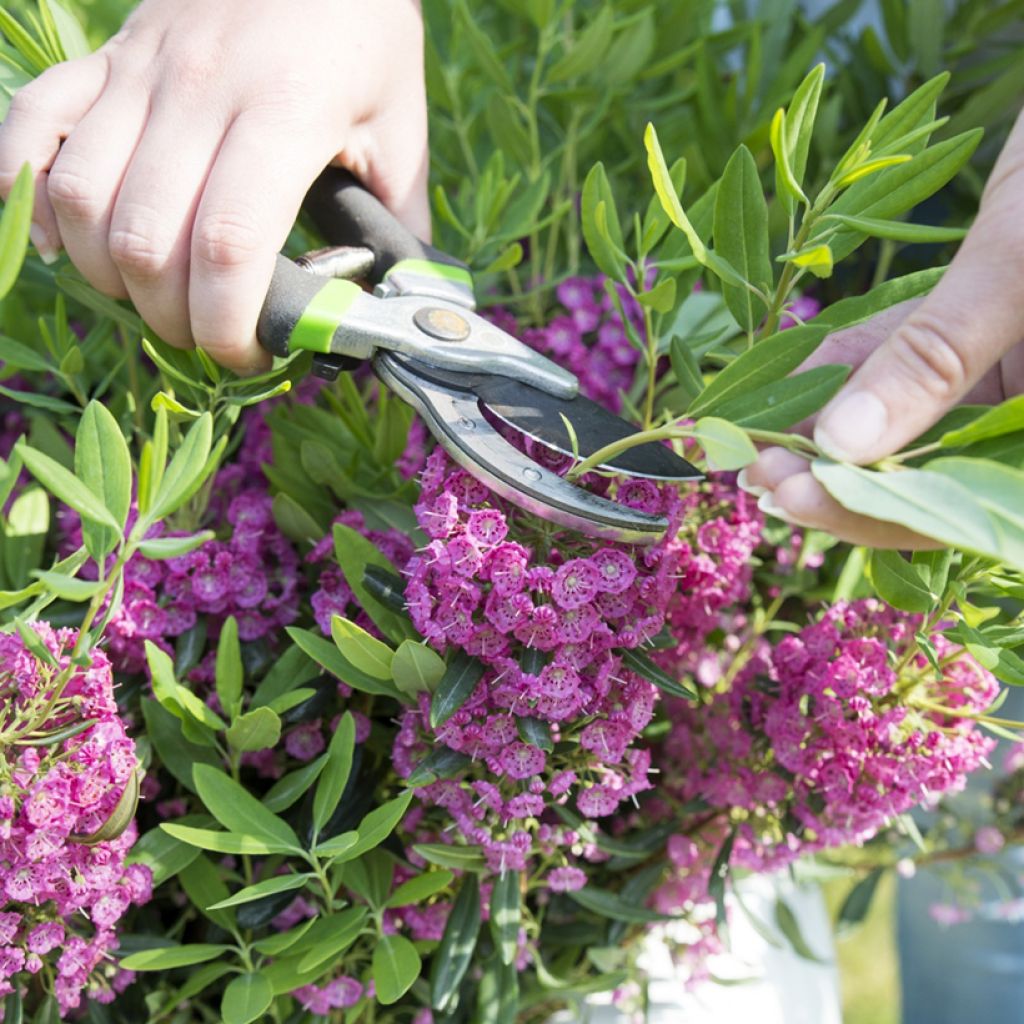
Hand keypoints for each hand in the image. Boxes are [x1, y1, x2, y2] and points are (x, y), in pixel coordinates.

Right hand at [0, 0, 428, 373]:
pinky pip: (33, 124)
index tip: (245, 354)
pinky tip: (59, 240)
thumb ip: (396, 224)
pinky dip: (27, 192)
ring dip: (106, 271)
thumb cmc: (364, 33)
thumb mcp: (401, 129)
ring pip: (81, 195)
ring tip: (152, 295)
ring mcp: (140, 69)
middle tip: (206, 334)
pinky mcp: (104, 55)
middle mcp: (199, 91)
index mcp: (284, 114)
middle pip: (145, 239)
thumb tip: (396, 308)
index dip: (226, 322)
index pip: (227, 245)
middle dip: (171, 316)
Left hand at [743, 107, 1023, 546]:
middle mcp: (1022, 425)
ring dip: (828, 437)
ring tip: (753, 439)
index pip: (964, 512)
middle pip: (927, 484)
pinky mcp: (979, 340)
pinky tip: (786, 385)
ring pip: (908, 433)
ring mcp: (1007, 384)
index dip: (872, 513)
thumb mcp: (1022, 263)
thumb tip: (840, 444)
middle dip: (837, 481)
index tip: (790, 496)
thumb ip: (936, 356)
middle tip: (753, 471)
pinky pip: (907, 371)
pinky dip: (848, 377)